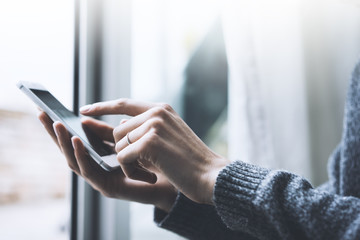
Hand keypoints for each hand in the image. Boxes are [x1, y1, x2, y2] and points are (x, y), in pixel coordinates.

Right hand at [38, 111, 176, 211]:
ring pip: (75, 161)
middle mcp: (97, 168)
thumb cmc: (153, 159)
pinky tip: (77, 141)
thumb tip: (91, 116)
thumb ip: (111, 132)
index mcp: (100, 156)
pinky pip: (90, 171)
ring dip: (64, 143)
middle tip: (41, 113)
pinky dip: (81, 156)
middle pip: (69, 150)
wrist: (174, 179)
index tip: (47, 108)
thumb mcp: (128, 140)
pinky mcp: (108, 187)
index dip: (61, 126)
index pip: (75, 140)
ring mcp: (101, 179)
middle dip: (54, 132)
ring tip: (57, 124)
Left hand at [80, 99, 230, 203]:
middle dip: (124, 152)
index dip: (102, 107)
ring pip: (119, 145)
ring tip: (151, 170)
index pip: (124, 104)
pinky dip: (132, 170)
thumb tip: (118, 125)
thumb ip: (144, 128)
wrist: (210, 175)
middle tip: (144, 166)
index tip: (84, 110)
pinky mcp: (151, 141)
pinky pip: (123, 158)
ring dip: (129, 163)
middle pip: (117, 131)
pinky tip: (150, 175)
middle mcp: (157, 112)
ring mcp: (154, 125)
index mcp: (161, 109)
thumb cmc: (189, 160)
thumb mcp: (167, 137)